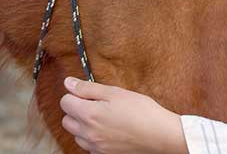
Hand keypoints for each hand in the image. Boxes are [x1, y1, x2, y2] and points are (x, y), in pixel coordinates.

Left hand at [60, 77, 187, 153]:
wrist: (158, 134)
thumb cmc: (140, 110)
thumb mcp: (115, 92)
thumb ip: (88, 88)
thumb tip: (68, 82)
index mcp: (89, 115)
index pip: (65, 102)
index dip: (76, 93)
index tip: (90, 92)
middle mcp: (87, 134)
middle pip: (67, 120)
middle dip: (77, 109)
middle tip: (98, 103)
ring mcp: (94, 147)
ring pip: (76, 134)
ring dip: (84, 124)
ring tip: (105, 116)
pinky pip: (88, 145)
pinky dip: (93, 136)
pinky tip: (109, 129)